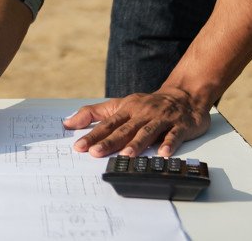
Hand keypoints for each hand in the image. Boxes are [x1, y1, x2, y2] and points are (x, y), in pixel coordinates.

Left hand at [63, 88, 209, 158]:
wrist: (184, 96)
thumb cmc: (147, 104)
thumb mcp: (121, 105)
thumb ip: (94, 113)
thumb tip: (68, 123)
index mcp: (127, 109)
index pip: (107, 124)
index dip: (93, 135)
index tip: (79, 147)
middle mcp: (143, 114)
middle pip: (124, 129)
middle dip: (109, 141)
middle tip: (96, 153)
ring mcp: (161, 119)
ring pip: (148, 132)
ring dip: (137, 143)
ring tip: (126, 155)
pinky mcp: (180, 126)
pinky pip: (174, 135)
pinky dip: (169, 143)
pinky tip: (164, 153)